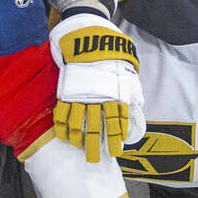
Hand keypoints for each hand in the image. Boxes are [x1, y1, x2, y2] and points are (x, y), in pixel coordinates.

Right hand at [50, 12, 143, 162]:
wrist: (88, 36)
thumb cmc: (110, 54)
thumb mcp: (126, 70)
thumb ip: (129, 88)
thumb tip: (135, 104)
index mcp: (114, 92)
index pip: (117, 119)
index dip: (116, 136)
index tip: (117, 151)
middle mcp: (97, 96)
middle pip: (98, 126)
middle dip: (97, 145)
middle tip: (96, 160)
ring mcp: (81, 94)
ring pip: (79, 122)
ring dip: (79, 139)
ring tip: (80, 150)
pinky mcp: (67, 90)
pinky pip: (63, 111)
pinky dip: (63, 125)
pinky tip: (64, 136)